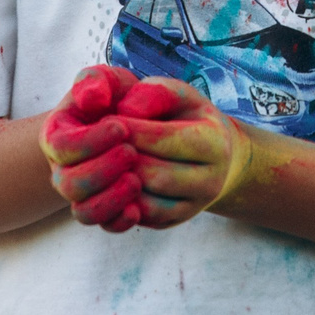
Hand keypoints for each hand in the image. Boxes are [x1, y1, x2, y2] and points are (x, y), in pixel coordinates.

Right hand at [40, 65, 144, 230]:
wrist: (128, 126)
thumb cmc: (115, 101)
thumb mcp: (107, 83)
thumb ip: (96, 81)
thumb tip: (92, 98)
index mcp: (57, 138)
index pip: (62, 147)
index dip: (91, 141)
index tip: (121, 126)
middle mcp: (63, 171)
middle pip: (69, 184)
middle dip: (103, 169)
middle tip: (131, 151)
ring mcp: (82, 196)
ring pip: (84, 212)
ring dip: (111, 198)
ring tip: (136, 178)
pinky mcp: (104, 212)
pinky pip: (106, 226)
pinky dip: (121, 220)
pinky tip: (139, 204)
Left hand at [120, 78, 252, 228]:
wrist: (205, 152)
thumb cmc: (184, 115)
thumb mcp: (175, 93)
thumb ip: (153, 93)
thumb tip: (125, 112)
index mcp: (214, 144)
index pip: (164, 139)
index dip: (129, 128)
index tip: (106, 116)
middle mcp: (211, 181)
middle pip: (155, 175)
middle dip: (120, 157)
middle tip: (100, 142)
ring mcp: (194, 207)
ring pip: (147, 203)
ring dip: (118, 181)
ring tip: (105, 158)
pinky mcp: (175, 221)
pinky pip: (143, 218)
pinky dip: (122, 200)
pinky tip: (112, 178)